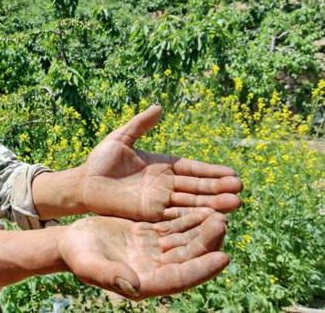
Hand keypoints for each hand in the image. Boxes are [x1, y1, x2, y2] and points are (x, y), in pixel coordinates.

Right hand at [59, 211, 229, 299]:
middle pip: (189, 257)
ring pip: (186, 241)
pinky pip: (175, 228)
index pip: (180, 278)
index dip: (201, 269)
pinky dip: (189, 219)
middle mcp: (155, 269)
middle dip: (207, 242)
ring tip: (219, 212)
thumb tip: (135, 287)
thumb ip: (110, 276)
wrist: (71, 242)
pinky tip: (202, 206)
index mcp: (145, 282)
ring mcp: (154, 252)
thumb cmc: (77, 255)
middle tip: (222, 223)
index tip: (223, 258)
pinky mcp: (151, 236)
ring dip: (202, 228)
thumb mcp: (89, 265)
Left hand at [79, 104, 241, 221]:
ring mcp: (159, 200)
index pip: (193, 169)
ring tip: (235, 205)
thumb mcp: (121, 138)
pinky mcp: (149, 214)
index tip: (233, 173)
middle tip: (241, 190)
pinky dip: (192, 218)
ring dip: (212, 205)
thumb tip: (159, 106)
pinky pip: (174, 216)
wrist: (84, 183)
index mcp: (163, 164)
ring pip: (190, 203)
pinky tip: (210, 218)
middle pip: (197, 187)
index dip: (212, 172)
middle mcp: (165, 183)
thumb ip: (140, 125)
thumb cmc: (101, 160)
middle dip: (218, 189)